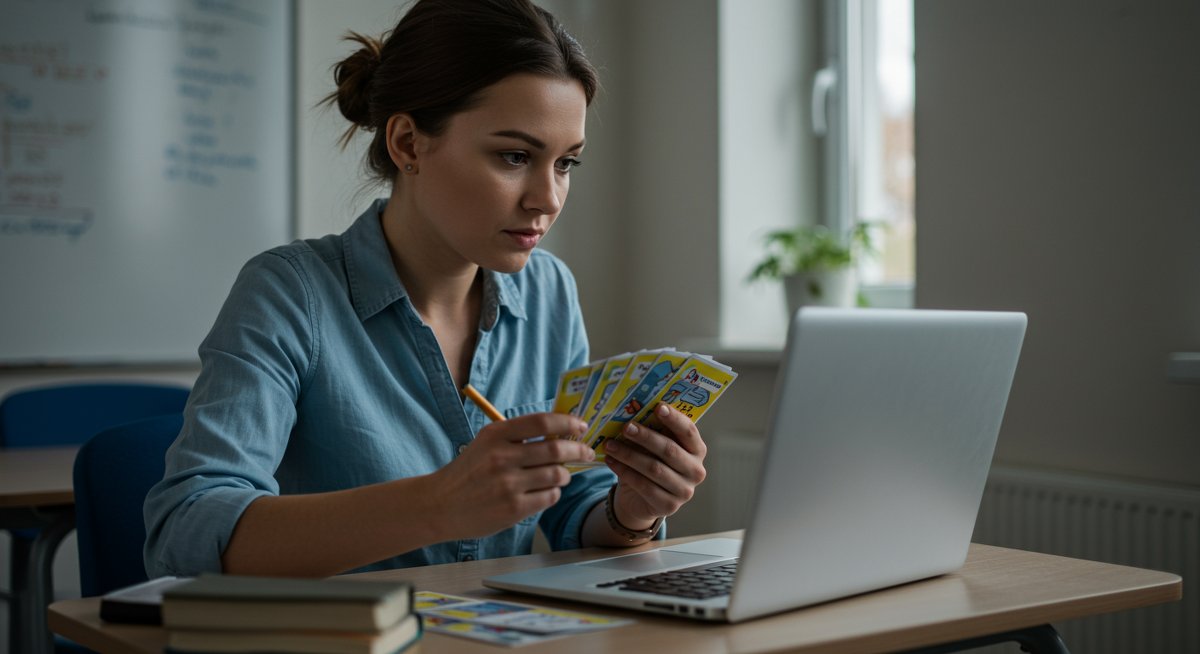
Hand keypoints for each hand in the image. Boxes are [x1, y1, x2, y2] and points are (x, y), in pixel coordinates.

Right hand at [430, 413, 593, 539]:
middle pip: (555, 448)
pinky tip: (546, 491)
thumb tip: (560, 431)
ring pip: (557, 475)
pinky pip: (549, 497)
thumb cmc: (467, 472)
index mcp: (496, 435)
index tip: (581, 425)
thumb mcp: (485, 444)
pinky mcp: (513, 509)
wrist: (439, 505)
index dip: (567, 421)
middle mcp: (502, 457)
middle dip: (578, 449)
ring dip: (565, 474)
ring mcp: (508, 484)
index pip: (542, 422)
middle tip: (587, 451)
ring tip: (561, 474)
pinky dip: (554, 492)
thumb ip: (517, 436)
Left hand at [603, 404, 707, 528]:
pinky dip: (624, 471)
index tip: (658, 406)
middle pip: (670, 449)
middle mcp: (696, 471)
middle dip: (646, 436)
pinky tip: (611, 460)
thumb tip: (634, 411)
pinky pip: (644, 485)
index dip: (674, 419)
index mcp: (697, 450)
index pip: (689, 431)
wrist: (642, 499)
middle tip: (625, 427)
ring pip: (654, 468)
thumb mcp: (653, 447)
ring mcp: (685, 491)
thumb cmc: (651, 463)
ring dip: (629, 454)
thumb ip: (653, 431)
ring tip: (610, 444)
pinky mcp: (669, 505)